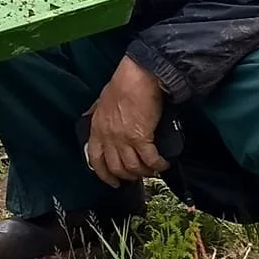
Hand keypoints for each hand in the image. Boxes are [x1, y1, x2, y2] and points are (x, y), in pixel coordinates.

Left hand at [85, 57, 168, 185]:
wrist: (140, 76)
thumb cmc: (124, 83)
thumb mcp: (102, 100)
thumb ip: (98, 113)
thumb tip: (94, 116)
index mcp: (97, 128)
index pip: (96, 159)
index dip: (104, 175)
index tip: (113, 182)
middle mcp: (108, 137)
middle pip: (116, 167)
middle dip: (128, 176)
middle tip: (138, 176)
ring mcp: (124, 139)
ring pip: (132, 167)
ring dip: (144, 172)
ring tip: (153, 170)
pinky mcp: (141, 138)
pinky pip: (149, 160)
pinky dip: (157, 165)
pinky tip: (163, 164)